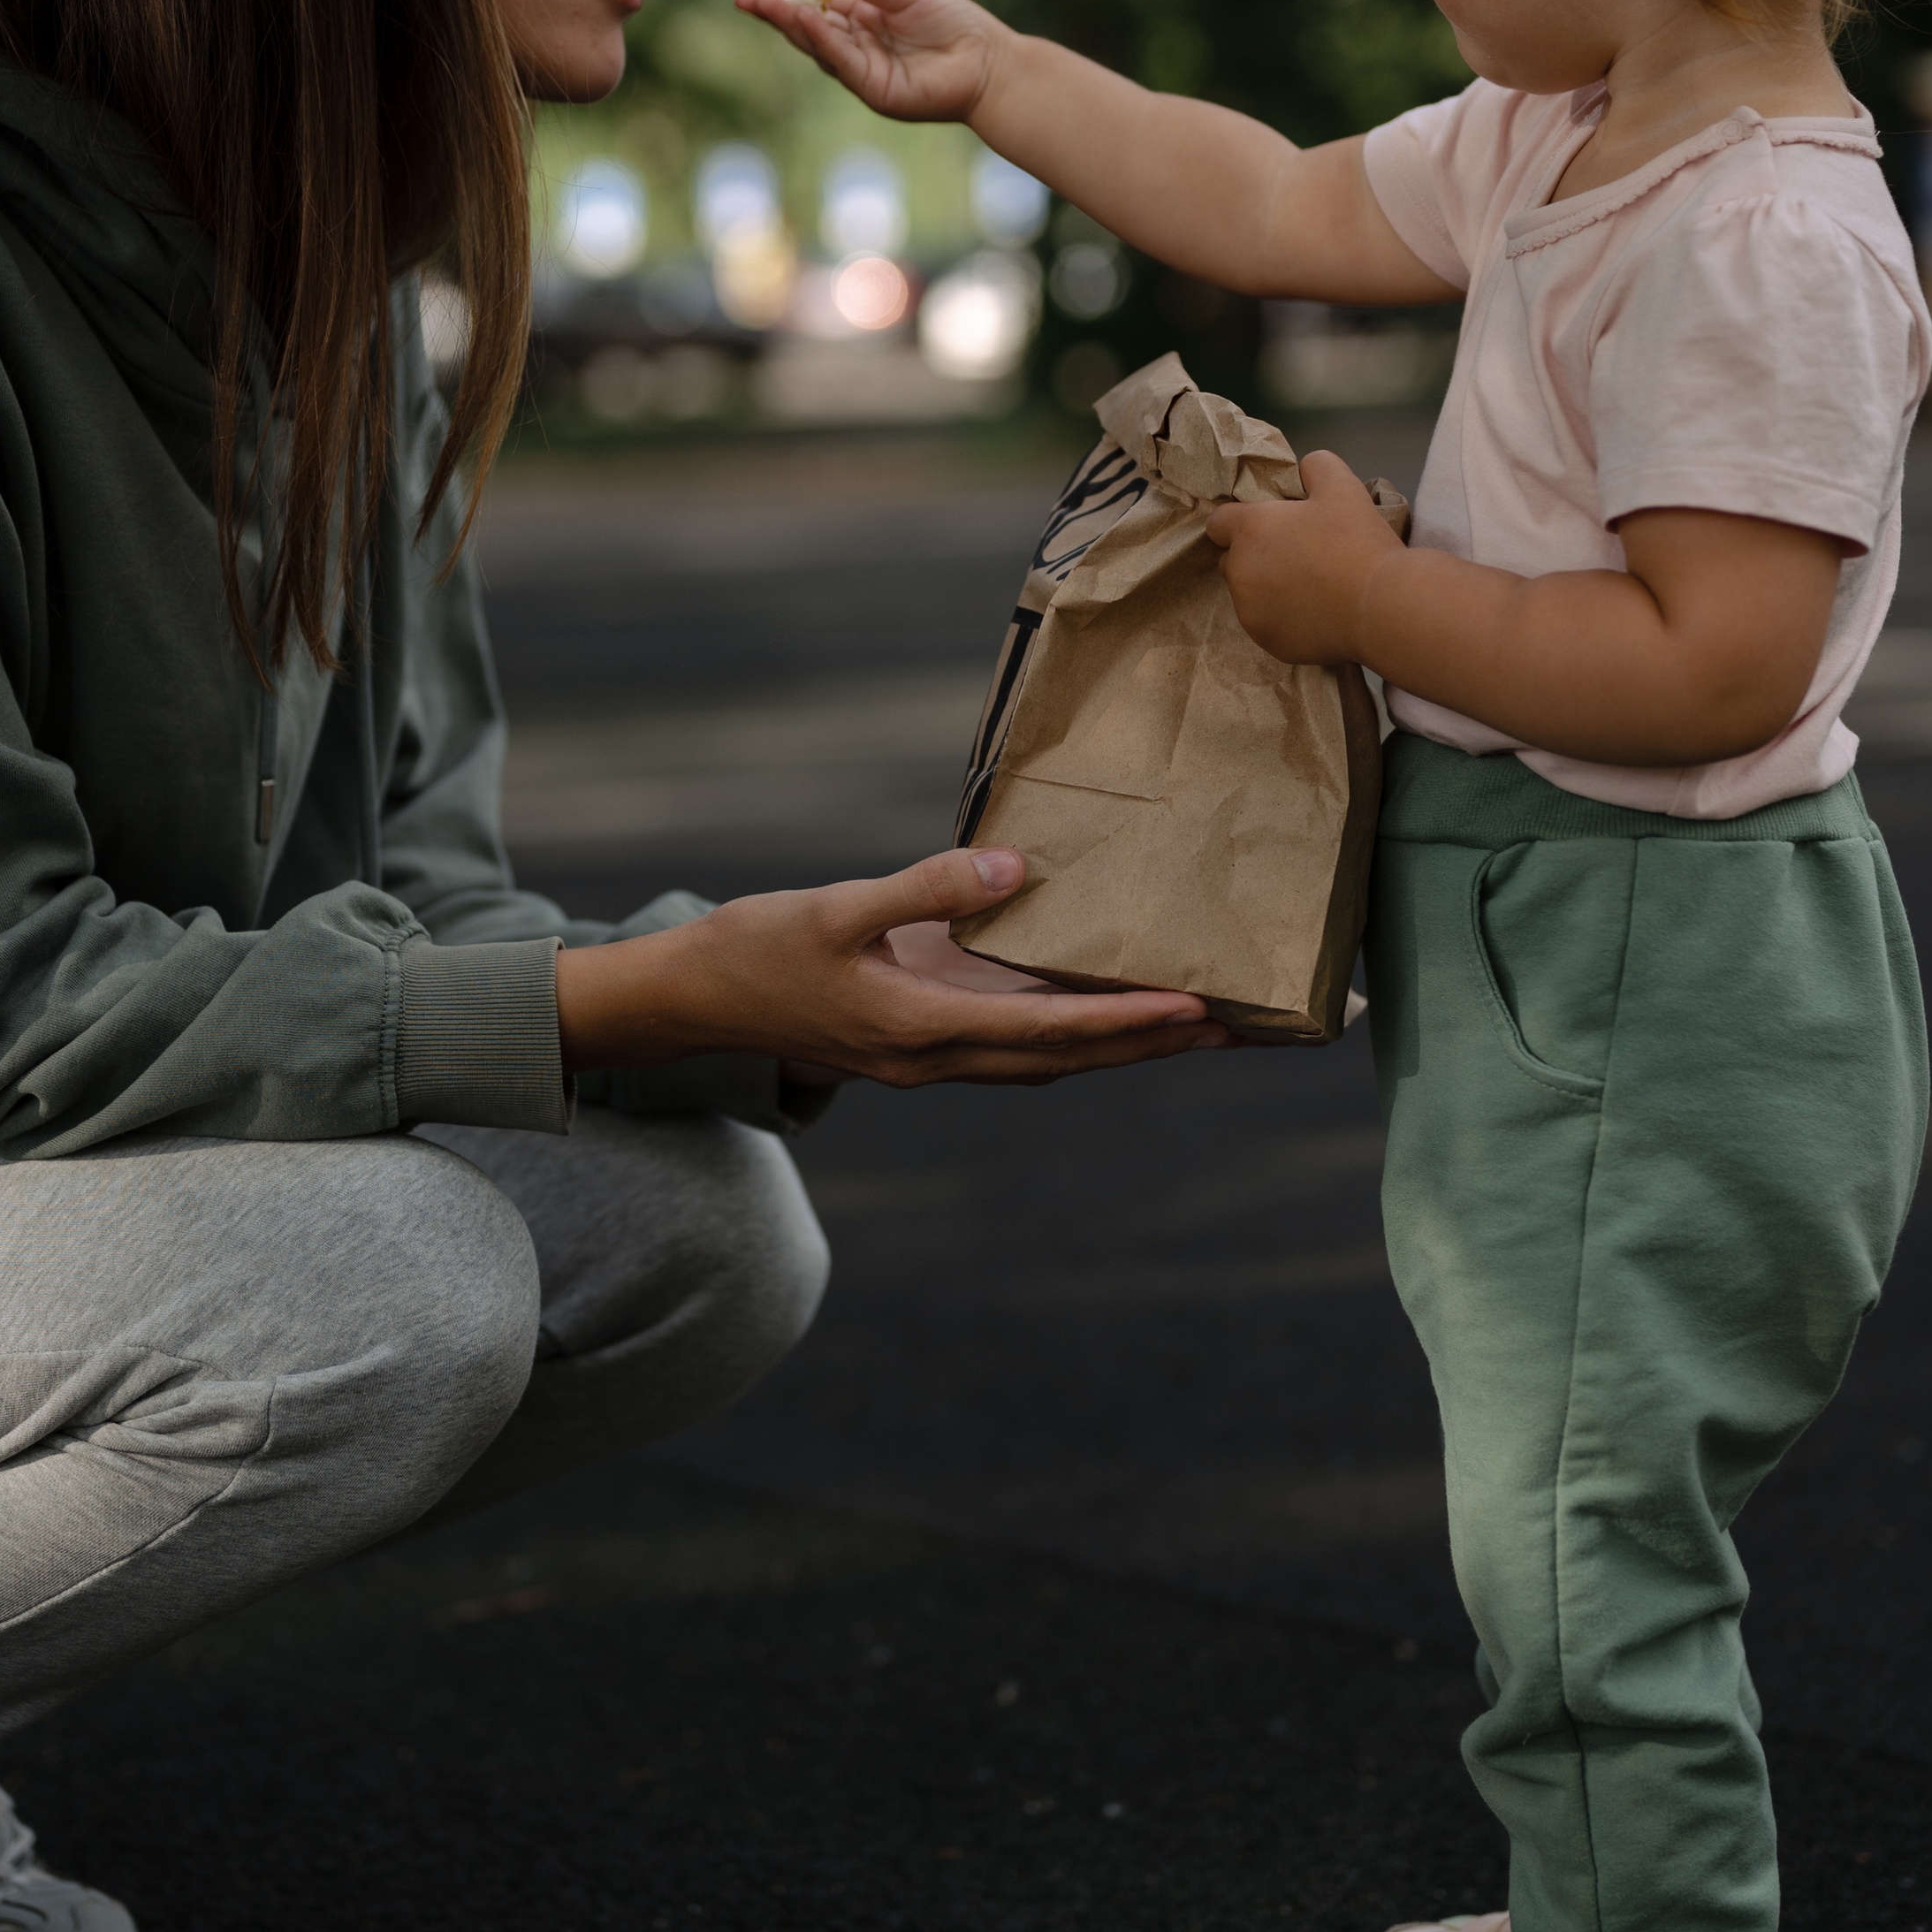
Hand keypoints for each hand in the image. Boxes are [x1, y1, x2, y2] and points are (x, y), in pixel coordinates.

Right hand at [555, 846, 1225, 1087]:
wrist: (692, 1000)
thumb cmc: (757, 948)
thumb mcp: (836, 908)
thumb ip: (926, 888)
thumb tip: (1014, 870)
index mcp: (920, 1031)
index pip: (1046, 1035)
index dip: (1125, 1024)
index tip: (1196, 1009)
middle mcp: (936, 1058)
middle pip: (1066, 1061)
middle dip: (1152, 1046)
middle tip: (1239, 1026)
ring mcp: (930, 1056)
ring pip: (1047, 1059)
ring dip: (1121, 1045)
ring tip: (1197, 1022)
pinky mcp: (921, 1038)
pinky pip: (1014, 1042)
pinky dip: (1070, 1030)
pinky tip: (1105, 1003)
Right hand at [732, 0, 1013, 126]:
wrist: (990, 62)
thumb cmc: (957, 24)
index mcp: (866, 19)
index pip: (819, 3)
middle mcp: (858, 46)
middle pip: (808, 27)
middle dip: (776, 10)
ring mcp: (863, 70)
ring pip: (818, 45)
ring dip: (790, 23)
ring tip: (763, 2)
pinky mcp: (874, 89)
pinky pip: (842, 61)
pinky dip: (821, 40)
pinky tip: (802, 19)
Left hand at [1205, 450, 1402, 664]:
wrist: (1382, 607)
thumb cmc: (1358, 542)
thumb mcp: (1342, 486)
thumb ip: (1316, 466)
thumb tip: (1305, 469)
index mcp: (1250, 530)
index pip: (1218, 522)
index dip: (1242, 521)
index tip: (1271, 526)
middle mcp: (1240, 572)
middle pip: (1232, 561)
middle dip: (1254, 557)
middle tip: (1297, 556)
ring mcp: (1250, 612)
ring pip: (1248, 596)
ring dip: (1268, 590)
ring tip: (1311, 588)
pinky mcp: (1268, 642)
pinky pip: (1267, 626)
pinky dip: (1284, 620)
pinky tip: (1316, 614)